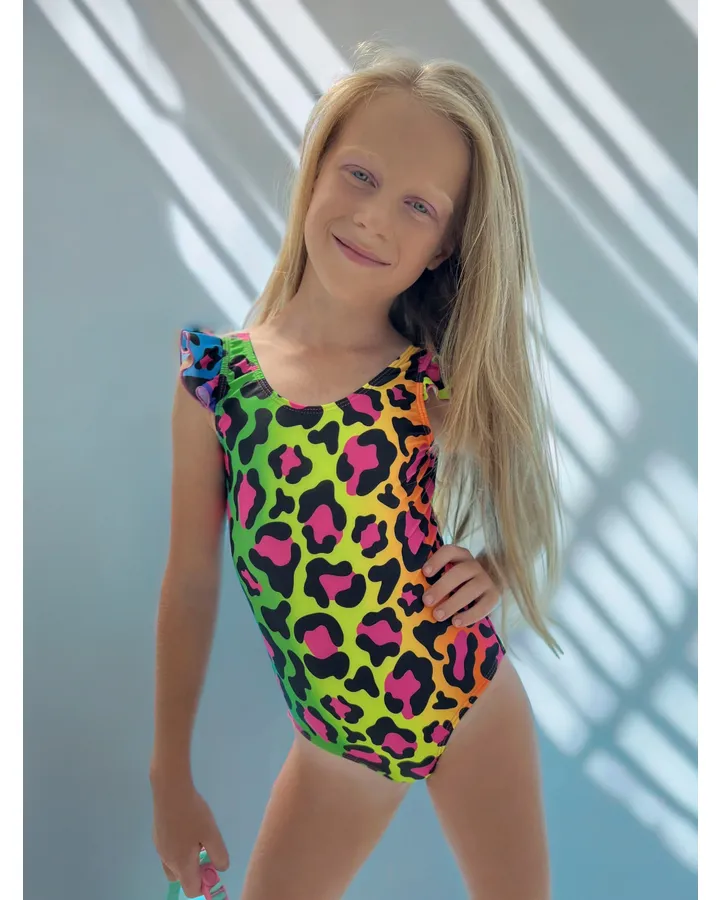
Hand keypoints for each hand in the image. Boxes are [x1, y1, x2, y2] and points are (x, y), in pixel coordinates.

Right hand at [151, 776, 228, 897]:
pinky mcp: (157, 836)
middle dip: (195, 871)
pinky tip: (186, 826)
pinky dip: (178, 847)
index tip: (212, 867)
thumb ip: (219, 854)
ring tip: (197, 835)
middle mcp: (167, 860)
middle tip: (205, 849)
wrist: (170, 791)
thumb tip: (221, 868)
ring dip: (186, 858)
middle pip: (182, 878)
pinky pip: (169, 851)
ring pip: (174, 864)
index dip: (204, 884)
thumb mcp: (212, 834)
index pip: (191, 890)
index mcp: (181, 864)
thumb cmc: (193, 814)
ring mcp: (160, 848)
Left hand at [422, 545, 499, 626]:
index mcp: (461, 555)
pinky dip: (469, 615)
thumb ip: (435, 577)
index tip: (425, 573)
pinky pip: (484, 606)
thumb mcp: (448, 573)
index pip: (450, 551)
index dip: (437, 560)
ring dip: (453, 603)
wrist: (486, 587)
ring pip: (472, 589)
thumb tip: (413, 588)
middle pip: (459, 572)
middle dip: (441, 587)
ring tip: (438, 616)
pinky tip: (456, 622)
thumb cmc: (457, 582)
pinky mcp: (494, 596)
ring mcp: (486, 580)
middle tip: (426, 601)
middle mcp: (475, 565)